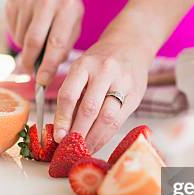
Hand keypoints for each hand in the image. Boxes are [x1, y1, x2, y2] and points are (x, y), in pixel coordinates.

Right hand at [6, 0, 83, 85]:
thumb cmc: (65, 8)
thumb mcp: (74, 23)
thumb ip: (63, 47)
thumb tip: (45, 73)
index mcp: (68, 7)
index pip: (57, 43)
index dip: (48, 65)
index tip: (43, 81)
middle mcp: (48, 0)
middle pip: (34, 41)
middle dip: (31, 62)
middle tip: (32, 72)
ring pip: (21, 38)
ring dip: (26, 49)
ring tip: (36, 42)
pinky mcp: (13, 1)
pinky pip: (13, 30)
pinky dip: (20, 37)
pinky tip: (28, 27)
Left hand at [53, 34, 153, 152]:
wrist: (131, 45)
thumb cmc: (100, 62)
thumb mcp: (82, 69)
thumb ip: (74, 95)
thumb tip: (62, 128)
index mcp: (85, 64)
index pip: (69, 95)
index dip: (62, 119)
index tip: (57, 136)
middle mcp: (105, 71)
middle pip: (89, 109)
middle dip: (78, 133)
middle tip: (70, 148)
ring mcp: (123, 83)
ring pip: (107, 118)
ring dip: (93, 138)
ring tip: (84, 149)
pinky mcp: (136, 95)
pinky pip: (120, 121)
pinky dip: (106, 136)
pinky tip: (98, 142)